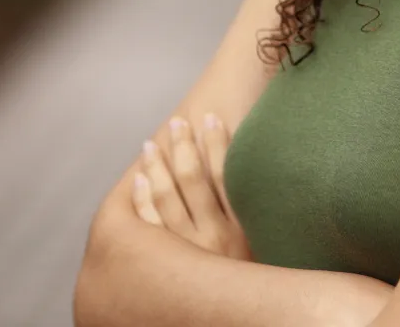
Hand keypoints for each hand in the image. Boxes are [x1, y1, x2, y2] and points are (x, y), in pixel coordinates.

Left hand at [132, 113, 252, 259]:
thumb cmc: (249, 282)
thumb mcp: (260, 246)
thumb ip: (253, 212)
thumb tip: (250, 167)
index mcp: (241, 228)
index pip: (224, 173)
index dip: (216, 142)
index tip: (209, 117)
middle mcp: (212, 236)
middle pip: (192, 178)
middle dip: (183, 145)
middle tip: (176, 123)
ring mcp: (185, 251)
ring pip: (165, 197)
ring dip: (157, 166)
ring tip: (150, 145)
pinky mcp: (163, 267)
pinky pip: (147, 224)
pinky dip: (142, 199)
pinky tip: (139, 179)